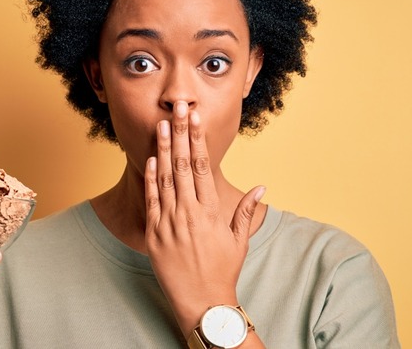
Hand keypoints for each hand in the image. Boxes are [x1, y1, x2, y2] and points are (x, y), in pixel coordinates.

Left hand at [143, 101, 265, 336]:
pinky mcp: (154, 234)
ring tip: (161, 124)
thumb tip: (261, 186)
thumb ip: (247, 210)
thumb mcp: (239, 240)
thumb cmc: (223, 271)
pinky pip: (151, 201)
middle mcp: (189, 213)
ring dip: (162, 149)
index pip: (202, 166)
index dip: (197, 140)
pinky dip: (150, 179)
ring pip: (165, 178)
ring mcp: (169, 223)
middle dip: (179, 133)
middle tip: (178, 108)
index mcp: (211, 211)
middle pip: (182, 164)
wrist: (202, 302)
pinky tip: (150, 159)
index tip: (195, 119)